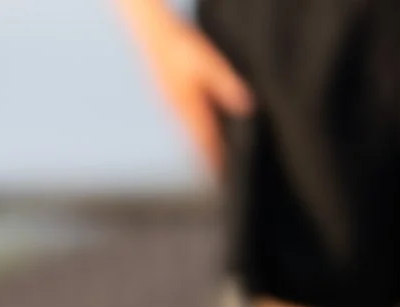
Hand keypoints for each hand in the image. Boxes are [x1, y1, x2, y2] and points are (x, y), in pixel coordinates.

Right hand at [120, 0, 253, 174]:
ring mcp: (170, 105)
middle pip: (195, 142)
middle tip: (218, 179)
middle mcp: (177, 110)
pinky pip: (182, 123)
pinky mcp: (168, 97)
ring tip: (208, 163)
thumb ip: (227, 85)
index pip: (206, 140)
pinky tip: (196, 134)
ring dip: (198, 148)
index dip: (216, 159)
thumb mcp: (210, 62)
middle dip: (206, 159)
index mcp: (188, 105)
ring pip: (187, 134)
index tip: (224, 178)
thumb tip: (247, 108)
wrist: (152, 34)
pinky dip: (192, 134)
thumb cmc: (182, 45)